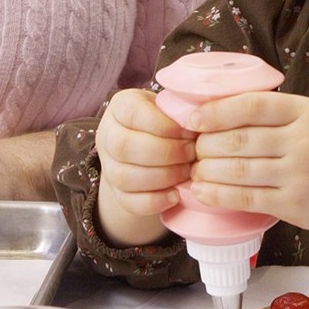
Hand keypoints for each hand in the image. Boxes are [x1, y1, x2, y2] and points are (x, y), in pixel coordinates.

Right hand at [95, 89, 194, 245]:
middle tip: (191, 153)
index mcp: (120, 106)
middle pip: (124, 146)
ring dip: (162, 176)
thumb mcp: (171, 106)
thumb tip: (201, 122)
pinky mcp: (116, 193)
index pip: (132, 112)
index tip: (188, 131)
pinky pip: (129, 202)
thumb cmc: (168, 120)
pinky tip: (175, 195)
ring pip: (125, 176)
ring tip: (187, 172)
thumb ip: (181, 109)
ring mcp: (108, 167)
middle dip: (165, 152)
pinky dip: (154, 201)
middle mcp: (107, 136)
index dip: (162, 124)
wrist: (149, 146)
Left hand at [188, 92, 308, 259]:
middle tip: (186, 146)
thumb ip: (281, 112)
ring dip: (205, 169)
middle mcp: (303, 141)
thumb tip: (225, 106)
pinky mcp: (294, 205)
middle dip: (204, 143)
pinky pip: (246, 198)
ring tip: (189, 168)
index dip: (215, 110)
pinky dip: (218, 195)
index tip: (191, 117)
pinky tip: (201, 191)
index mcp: (307, 111)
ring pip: (237, 169)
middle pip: (238, 139)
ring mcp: (299, 175)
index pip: (251, 105)